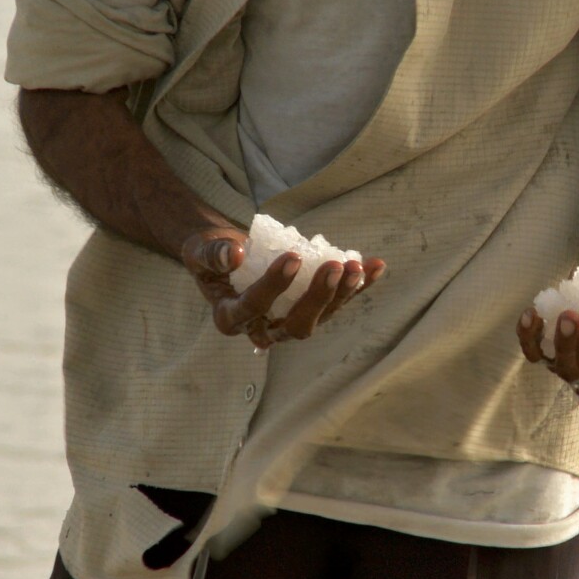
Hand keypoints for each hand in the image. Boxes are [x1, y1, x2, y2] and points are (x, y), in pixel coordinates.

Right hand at [182, 228, 385, 350]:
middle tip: (334, 266)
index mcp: (231, 318)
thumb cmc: (211, 255)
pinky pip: (338, 299)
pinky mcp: (313, 306)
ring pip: (322, 317)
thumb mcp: (200, 250)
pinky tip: (377, 266)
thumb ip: (213, 254)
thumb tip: (235, 255)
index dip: (274, 285)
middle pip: (296, 325)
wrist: (229, 255)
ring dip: (343, 293)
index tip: (292, 257)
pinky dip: (359, 284)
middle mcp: (263, 327)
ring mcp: (291, 320)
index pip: (253, 307)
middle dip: (318, 297)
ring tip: (357, 266)